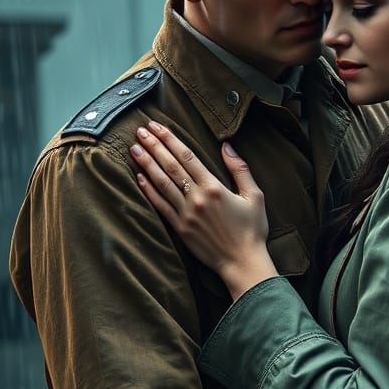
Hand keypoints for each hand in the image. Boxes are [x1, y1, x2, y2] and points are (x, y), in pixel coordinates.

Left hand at [130, 122, 276, 298]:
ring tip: (134, 148)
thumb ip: (240, 169)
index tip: (157, 126)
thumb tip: (227, 146)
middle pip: (171, 166)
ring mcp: (186, 214)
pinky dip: (148, 190)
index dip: (170, 139)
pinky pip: (160, 205)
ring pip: (162, 183)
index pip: (187, 156)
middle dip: (154, 146)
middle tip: (140, 131)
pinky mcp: (180, 228)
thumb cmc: (252, 230)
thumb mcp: (254, 196)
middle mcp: (197, 198)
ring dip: (147, 164)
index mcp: (215, 187)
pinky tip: (139, 177)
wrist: (243, 262)